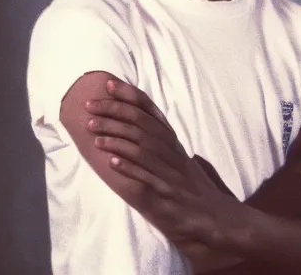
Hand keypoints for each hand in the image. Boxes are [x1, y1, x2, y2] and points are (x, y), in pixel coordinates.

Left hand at [85, 80, 244, 247]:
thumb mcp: (174, 154)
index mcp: (170, 138)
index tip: (108, 85)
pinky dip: (129, 168)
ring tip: (94, 134)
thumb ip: (156, 137)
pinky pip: (146, 177)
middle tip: (89, 107)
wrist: (212, 215)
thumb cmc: (188, 183)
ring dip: (116, 138)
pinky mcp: (166, 193)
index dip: (129, 95)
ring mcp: (169, 170)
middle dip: (113, 112)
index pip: (149, 109)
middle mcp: (171, 149)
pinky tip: (111, 162)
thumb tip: (132, 118)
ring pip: (141, 147)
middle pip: (140, 124)